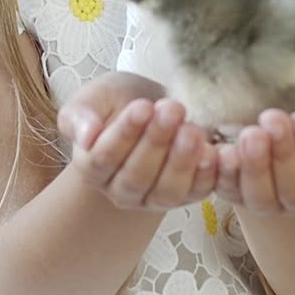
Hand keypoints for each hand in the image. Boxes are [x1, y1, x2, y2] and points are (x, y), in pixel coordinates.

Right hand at [58, 73, 217, 210]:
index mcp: (92, 168)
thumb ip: (81, 115)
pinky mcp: (187, 196)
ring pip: (166, 191)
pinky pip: (197, 192)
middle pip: (136, 177)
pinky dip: (207, 175)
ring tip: (191, 130)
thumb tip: (85, 136)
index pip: (103, 158)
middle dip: (156, 142)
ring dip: (181, 162)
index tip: (142, 107)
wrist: (154, 108)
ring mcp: (154, 198)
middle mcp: (121, 190)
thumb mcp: (96, 97)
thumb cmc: (121, 101)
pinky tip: (212, 151)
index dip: (123, 135)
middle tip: (172, 110)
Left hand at [215, 108, 294, 216]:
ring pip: (261, 197)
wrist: (277, 141)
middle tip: (272, 119)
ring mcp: (266, 201)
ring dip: (255, 167)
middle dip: (284, 154)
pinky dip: (223, 174)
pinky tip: (221, 151)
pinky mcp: (235, 195)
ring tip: (249, 134)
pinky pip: (227, 191)